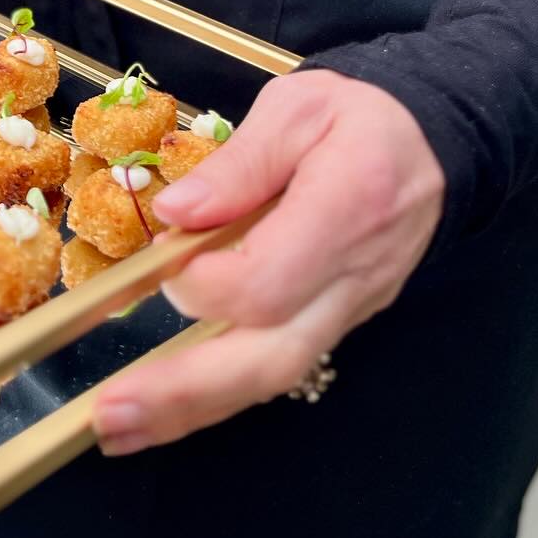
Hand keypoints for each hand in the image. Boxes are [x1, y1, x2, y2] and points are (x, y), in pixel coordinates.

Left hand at [92, 68, 442, 455]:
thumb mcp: (296, 110)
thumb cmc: (356, 119)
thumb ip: (239, 164)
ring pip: (273, 376)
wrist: (428, 145)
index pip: (271, 282)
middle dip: (185, 389)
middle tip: (109, 412)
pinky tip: (159, 409)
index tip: (163, 257)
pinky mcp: (333, 322)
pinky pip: (276, 368)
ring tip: (115, 427)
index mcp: (346, 210)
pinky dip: (214, 395)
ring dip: (190, 409)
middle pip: (271, 356)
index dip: (207, 282)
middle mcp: (351, 278)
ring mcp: (347, 310)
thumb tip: (177, 213)